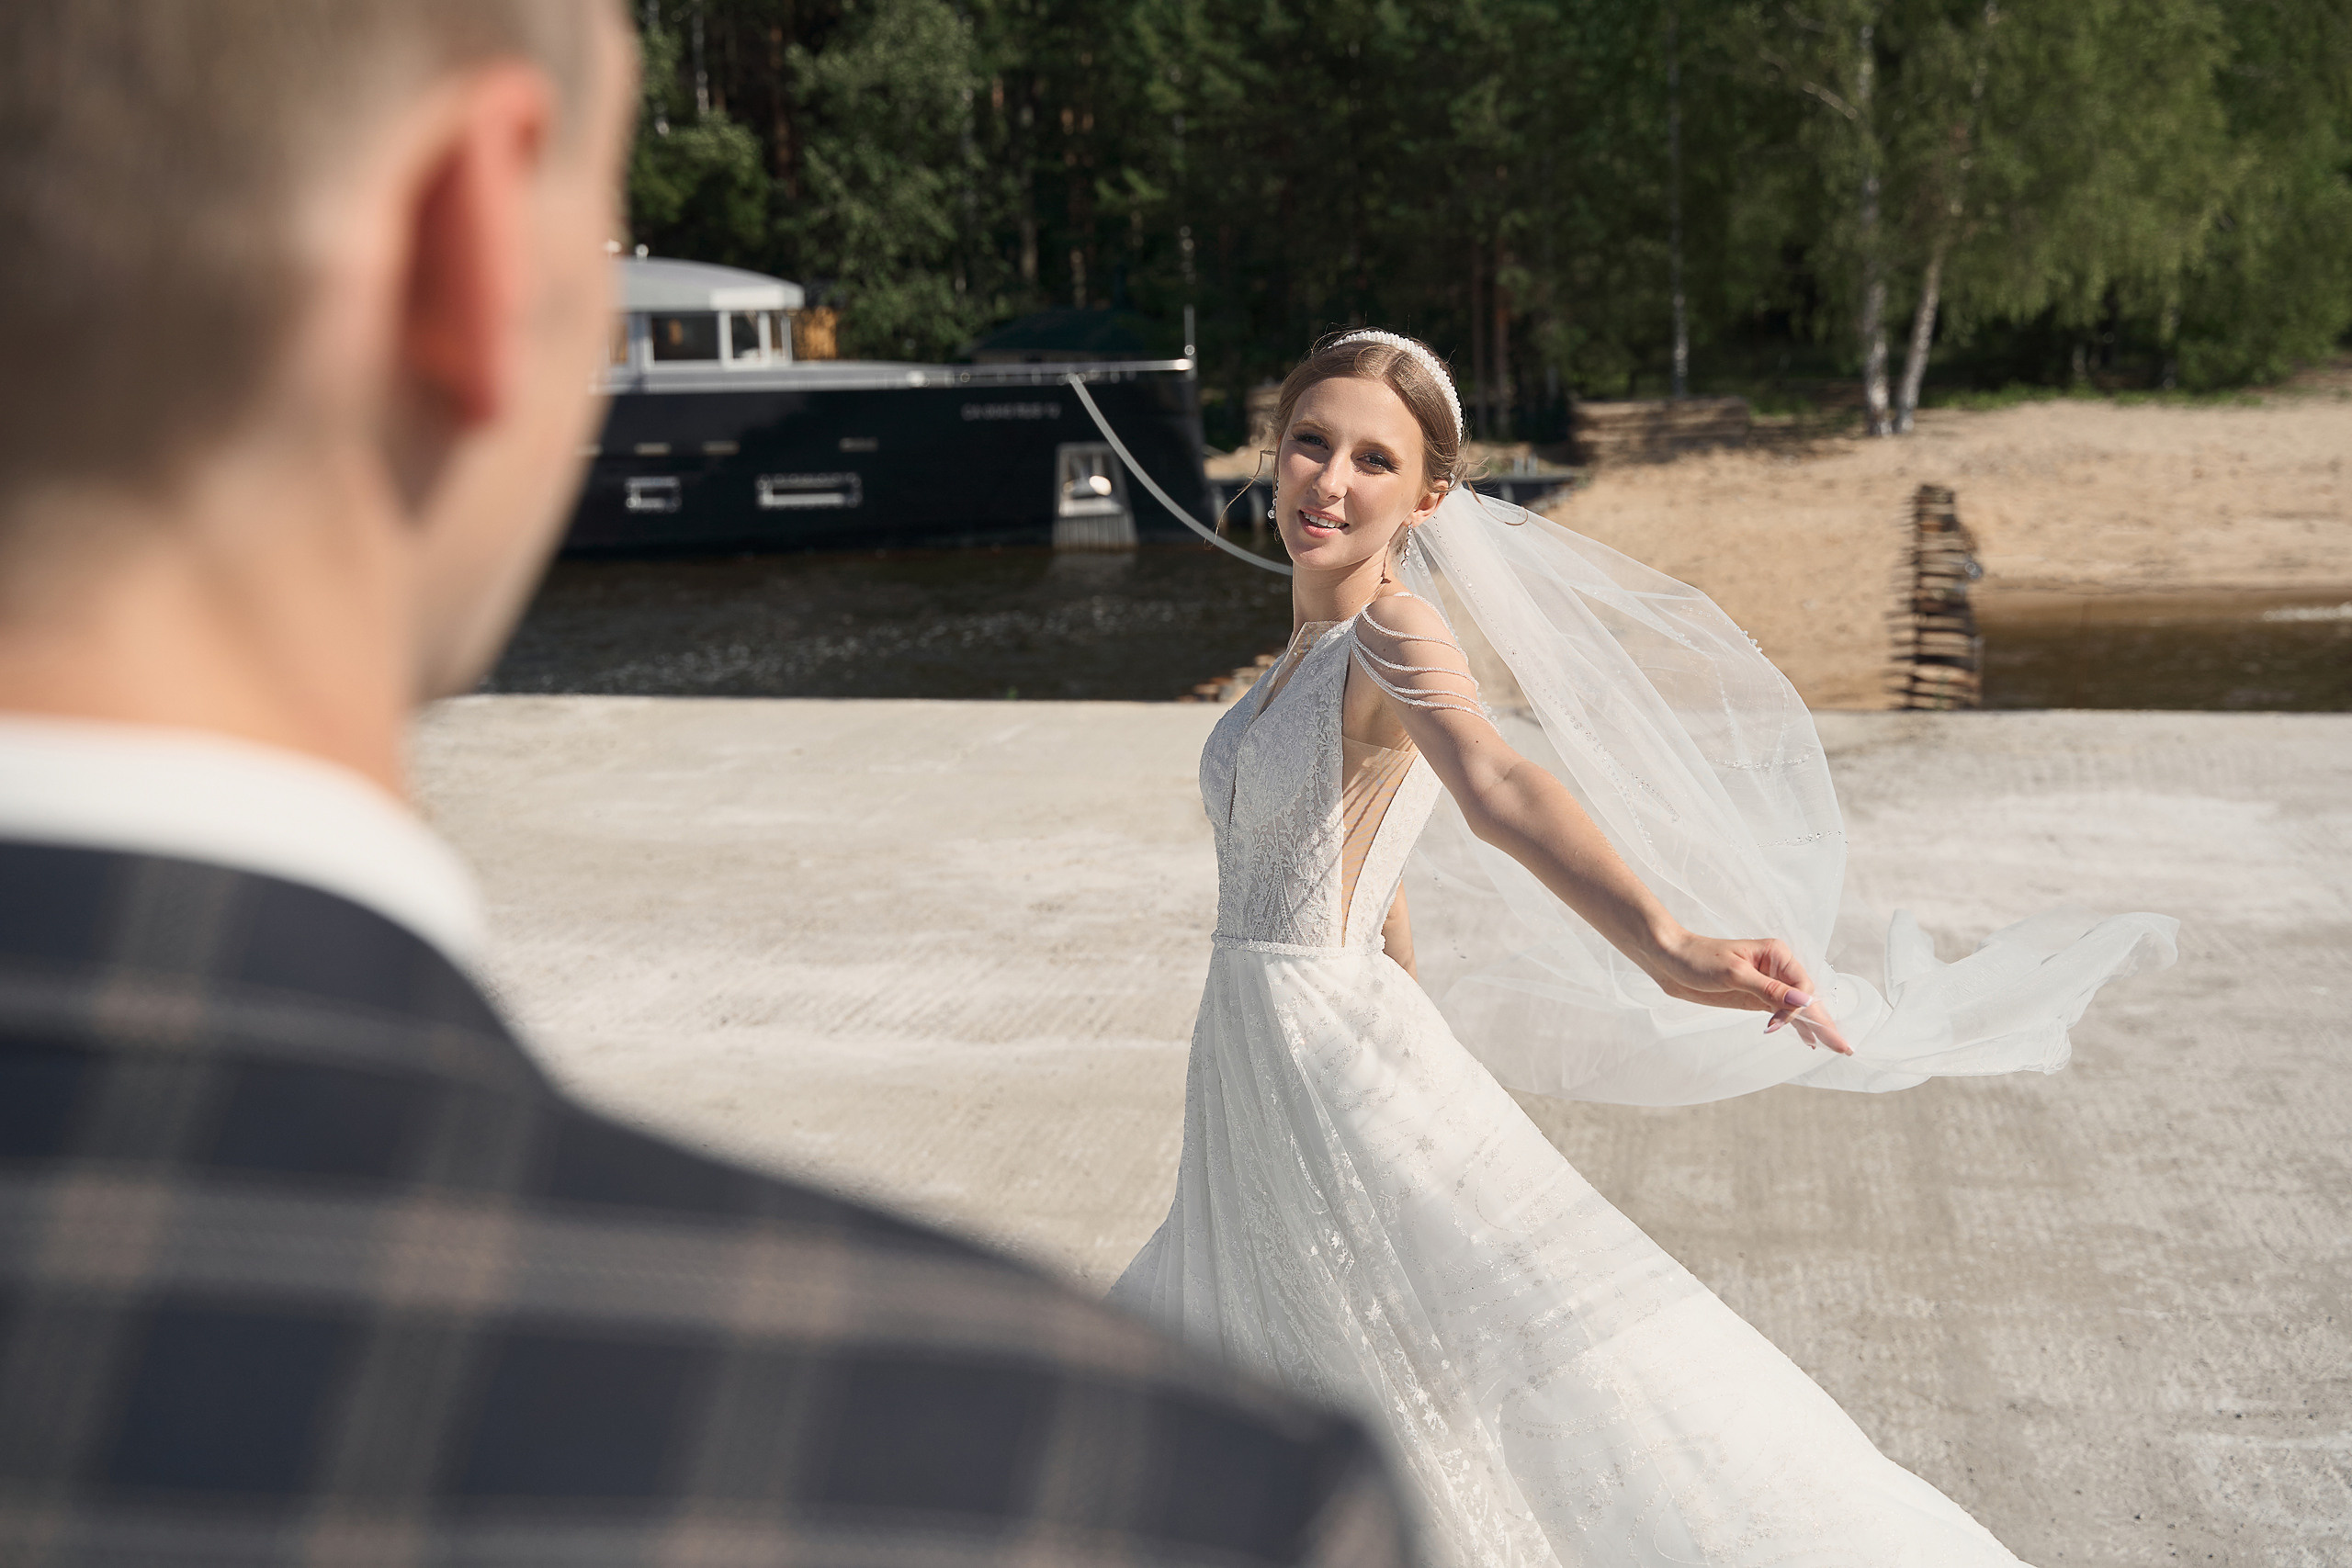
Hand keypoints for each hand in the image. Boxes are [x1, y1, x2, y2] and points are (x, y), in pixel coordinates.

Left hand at [1641, 929, 1854, 1054]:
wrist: (1668, 960)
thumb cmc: (1698, 959)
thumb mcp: (1733, 974)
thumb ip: (1768, 989)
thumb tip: (1804, 999)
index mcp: (1777, 953)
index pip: (1801, 985)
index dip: (1798, 1008)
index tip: (1779, 1025)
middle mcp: (1777, 968)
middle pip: (1806, 998)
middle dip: (1823, 1022)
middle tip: (1845, 1048)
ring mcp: (1767, 984)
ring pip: (1797, 1008)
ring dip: (1814, 1027)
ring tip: (1835, 1048)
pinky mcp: (1755, 997)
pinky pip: (1782, 1013)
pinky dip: (1795, 1026)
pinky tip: (1809, 1040)